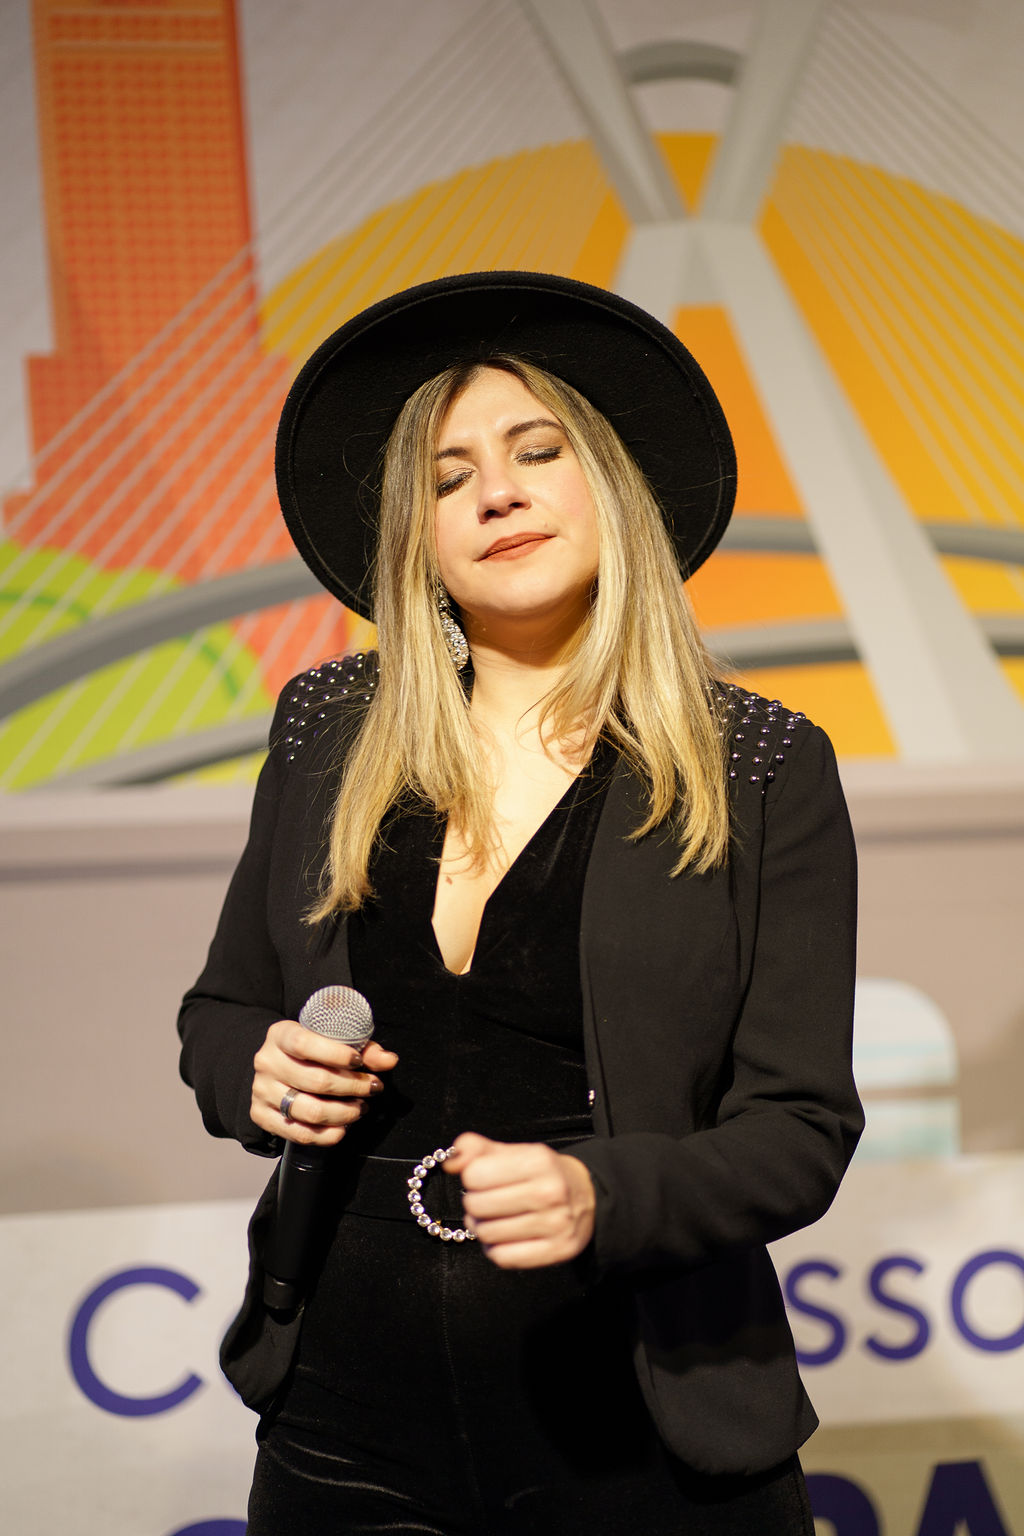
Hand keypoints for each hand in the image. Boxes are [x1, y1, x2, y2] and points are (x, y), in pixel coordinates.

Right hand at [251, 1020, 397, 1145]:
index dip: (335, 1055)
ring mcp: (262, 1090)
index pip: (304, 1043)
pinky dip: (327, 1135)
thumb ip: (364, 1049)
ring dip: (343, 1113)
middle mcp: (267, 1062)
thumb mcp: (333, 1040)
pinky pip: (298, 1133)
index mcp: (281, 1034)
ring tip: (360, 1108)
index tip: (359, 1062)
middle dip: (351, 1087)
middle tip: (372, 1088)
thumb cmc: (311, 1050)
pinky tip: (343, 1127)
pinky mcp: (261, 1115)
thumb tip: (390, 1060)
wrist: (278, 1065)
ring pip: (308, 1110)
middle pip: (314, 1081)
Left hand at [444, 1132, 594, 1268]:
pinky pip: (503, 1257)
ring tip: (492, 1220)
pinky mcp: (557, 1251)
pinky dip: (494, 1250)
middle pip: (478, 1206)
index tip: (482, 1180)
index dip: (471, 1179)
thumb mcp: (513, 1153)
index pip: (475, 1175)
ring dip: (482, 1229)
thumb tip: (450, 1161)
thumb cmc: (542, 1173)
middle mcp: (550, 1192)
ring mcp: (556, 1224)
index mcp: (537, 1160)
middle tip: (485, 1202)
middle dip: (474, 1205)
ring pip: (487, 1234)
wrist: (589, 1196)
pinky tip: (503, 1238)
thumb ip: (477, 1151)